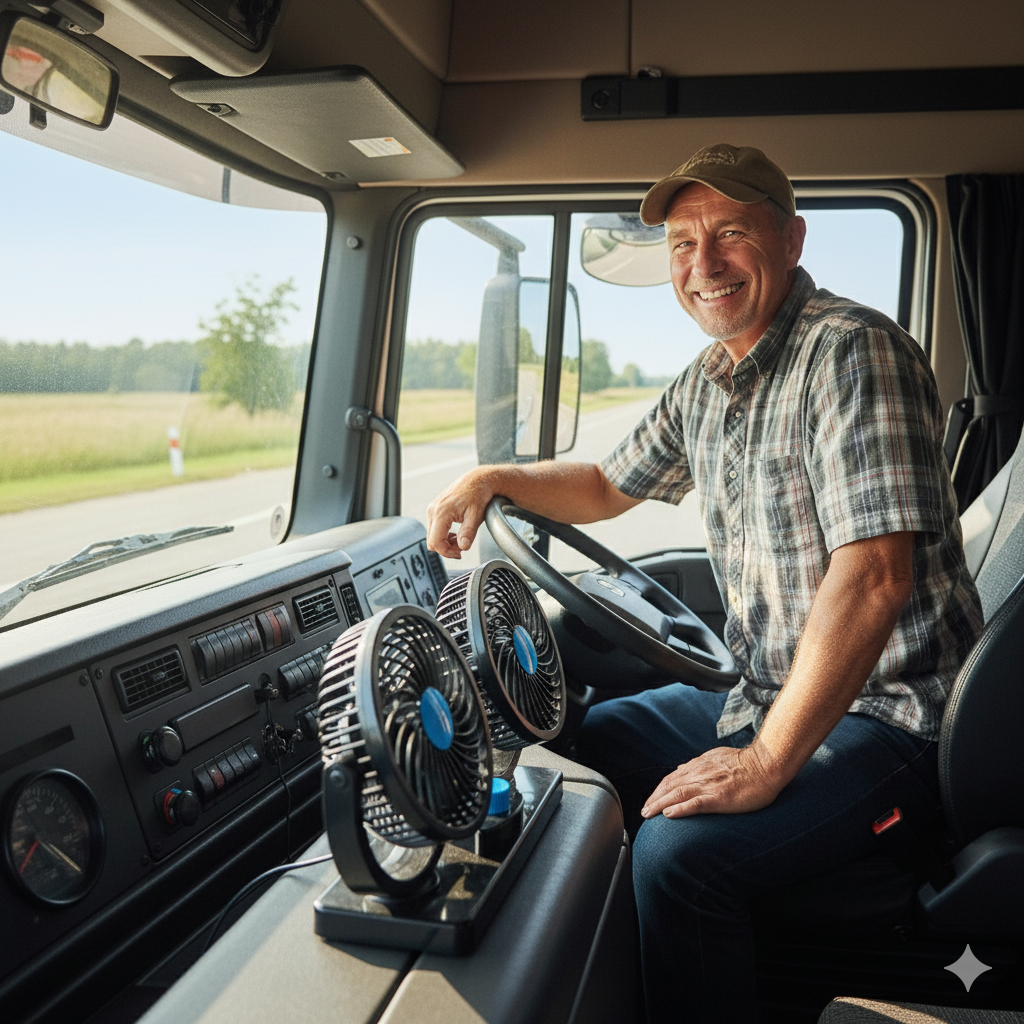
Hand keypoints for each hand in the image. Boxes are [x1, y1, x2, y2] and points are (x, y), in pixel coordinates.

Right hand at [426, 468, 495, 558]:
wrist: (478, 480)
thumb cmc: (478, 495)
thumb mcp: (476, 516)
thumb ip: (468, 532)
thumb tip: (463, 547)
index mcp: (441, 512)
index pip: (435, 542)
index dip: (447, 552)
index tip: (460, 553)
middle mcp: (433, 510)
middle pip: (432, 541)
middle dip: (446, 548)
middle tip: (462, 547)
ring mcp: (432, 509)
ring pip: (432, 536)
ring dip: (445, 542)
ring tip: (461, 539)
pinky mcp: (435, 509)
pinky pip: (434, 529)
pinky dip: (444, 535)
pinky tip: (456, 534)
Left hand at [640, 741, 783, 819]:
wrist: (766, 764)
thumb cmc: (746, 763)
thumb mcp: (717, 757)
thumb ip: (699, 765)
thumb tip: (682, 769)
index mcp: (699, 766)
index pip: (672, 778)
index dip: (659, 790)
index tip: (651, 800)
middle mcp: (699, 774)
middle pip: (669, 786)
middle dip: (654, 799)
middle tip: (644, 811)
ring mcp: (708, 785)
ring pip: (676, 794)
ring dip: (659, 804)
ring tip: (648, 814)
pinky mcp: (719, 797)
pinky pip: (695, 803)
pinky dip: (680, 809)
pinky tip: (669, 815)